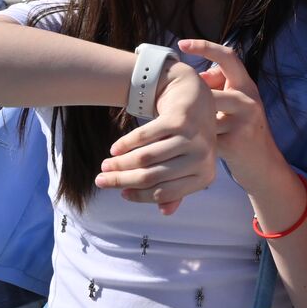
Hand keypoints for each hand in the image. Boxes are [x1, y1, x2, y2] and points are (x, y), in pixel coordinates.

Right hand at [97, 61, 216, 214]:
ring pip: (145, 159)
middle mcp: (202, 158)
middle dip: (121, 180)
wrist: (193, 94)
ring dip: (119, 163)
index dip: (139, 196)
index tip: (121, 194)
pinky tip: (114, 149)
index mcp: (205, 175)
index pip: (164, 193)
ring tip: (106, 164)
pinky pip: (143, 138)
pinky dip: (125, 144)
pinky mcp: (179, 120)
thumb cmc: (188, 136)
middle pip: (151, 177)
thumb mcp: (188, 163)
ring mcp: (192, 138)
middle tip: (101, 180)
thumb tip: (164, 213)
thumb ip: (178, 188)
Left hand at [177, 39, 283, 193]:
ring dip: (188, 121)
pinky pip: (203, 136)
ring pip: (203, 113)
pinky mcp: (234, 143)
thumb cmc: (243, 131)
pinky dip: (191, 140)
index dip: (205, 47)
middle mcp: (248, 100)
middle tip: (173, 103)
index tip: (181, 44)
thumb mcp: (238, 105)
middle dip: (189, 98)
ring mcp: (242, 122)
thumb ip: (220, 88)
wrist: (265, 166)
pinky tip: (185, 144)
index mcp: (248, 86)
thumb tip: (198, 76)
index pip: (228, 57)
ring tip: (178, 127)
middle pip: (209, 88)